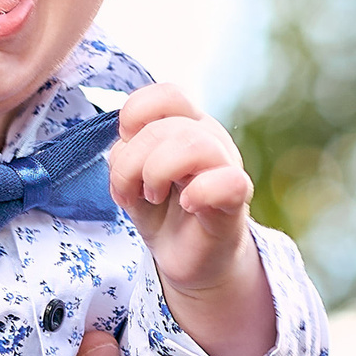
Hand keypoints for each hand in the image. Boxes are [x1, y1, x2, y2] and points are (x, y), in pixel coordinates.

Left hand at [109, 83, 276, 355]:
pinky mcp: (236, 200)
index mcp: (185, 125)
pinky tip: (188, 205)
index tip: (125, 150)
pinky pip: (228, 182)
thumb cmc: (163, 214)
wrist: (191, 260)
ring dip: (158, 173)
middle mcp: (209, 138)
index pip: (166, 94)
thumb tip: (118, 148)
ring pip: (193, 144)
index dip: (135, 116)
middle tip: (131, 193)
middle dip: (132, 163)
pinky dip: (200, 192)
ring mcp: (226, 167)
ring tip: (153, 197)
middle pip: (166, 126)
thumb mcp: (132, 180)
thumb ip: (125, 156)